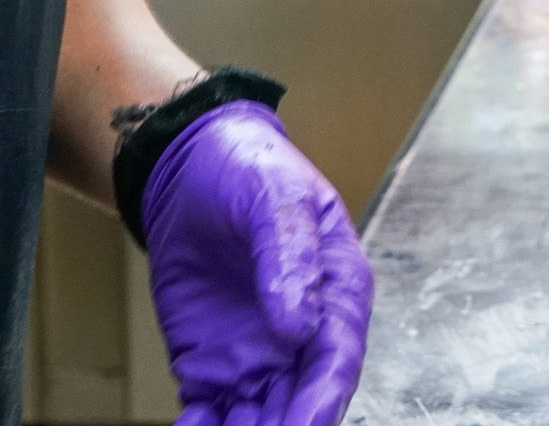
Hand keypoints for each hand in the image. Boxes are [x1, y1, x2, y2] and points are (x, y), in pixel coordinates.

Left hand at [144, 102, 371, 425]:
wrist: (189, 168)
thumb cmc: (251, 169)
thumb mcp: (276, 196)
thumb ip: (289, 257)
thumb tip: (300, 326)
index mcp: (338, 289)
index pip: (338, 357)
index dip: (322, 400)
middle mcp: (305, 332)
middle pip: (302, 399)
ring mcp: (259, 353)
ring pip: (260, 415)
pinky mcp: (213, 364)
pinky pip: (211, 413)